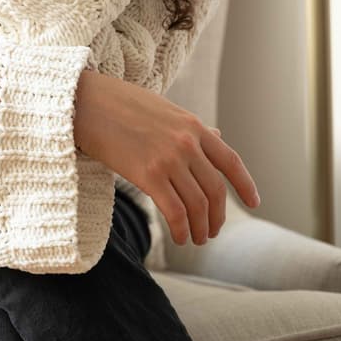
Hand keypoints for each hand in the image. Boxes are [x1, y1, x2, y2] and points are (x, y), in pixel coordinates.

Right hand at [74, 71, 259, 245]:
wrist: (86, 101)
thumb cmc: (119, 104)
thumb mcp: (163, 110)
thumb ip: (190, 128)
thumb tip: (217, 135)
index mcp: (193, 125)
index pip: (231, 161)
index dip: (245, 185)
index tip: (254, 202)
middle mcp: (187, 142)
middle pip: (215, 190)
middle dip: (217, 216)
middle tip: (211, 231)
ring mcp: (169, 158)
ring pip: (198, 205)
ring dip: (200, 228)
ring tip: (195, 238)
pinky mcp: (148, 174)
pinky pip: (175, 212)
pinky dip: (181, 230)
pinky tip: (178, 237)